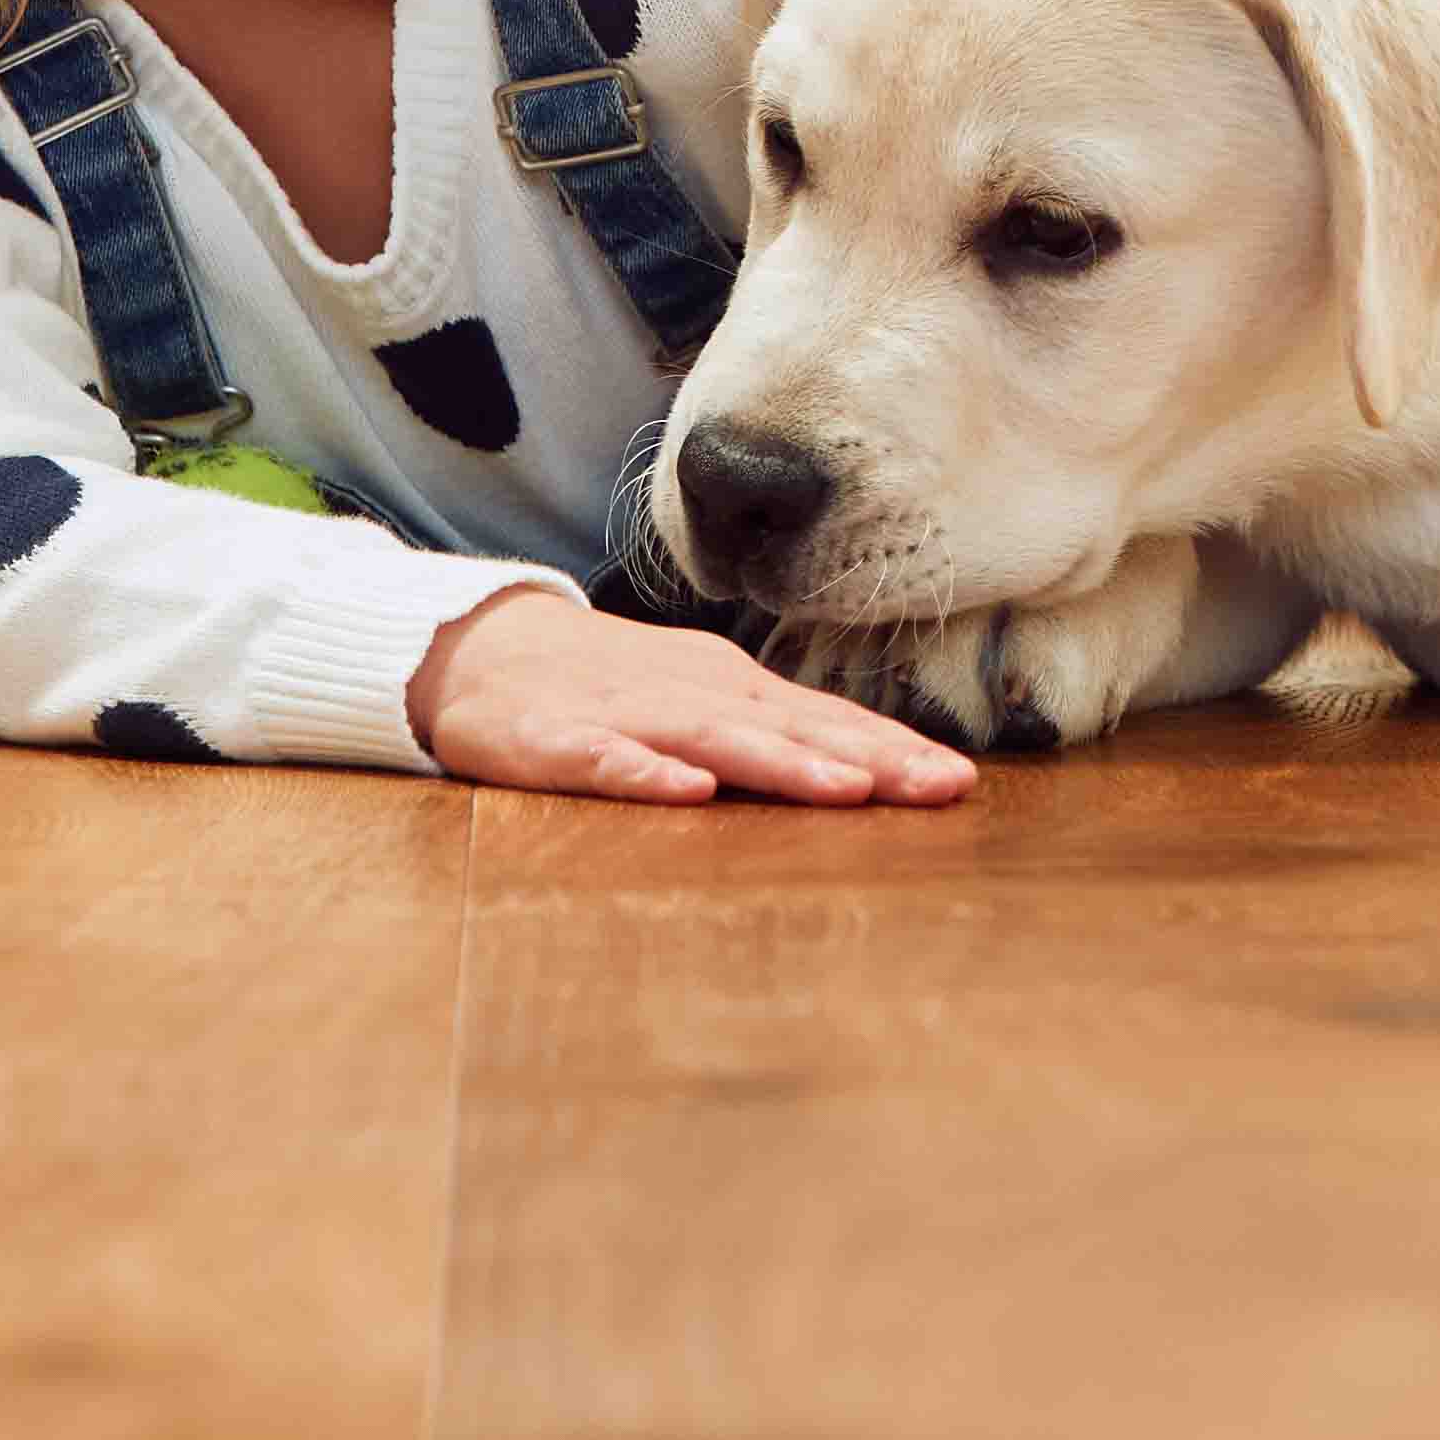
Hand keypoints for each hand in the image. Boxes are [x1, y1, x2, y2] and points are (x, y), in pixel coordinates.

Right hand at [406, 581, 974, 804]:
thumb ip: (773, 731)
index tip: (959, 783)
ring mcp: (625, 712)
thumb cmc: (610, 684)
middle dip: (869, 760)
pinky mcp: (553, 739)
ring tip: (847, 791)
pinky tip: (688, 789)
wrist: (480, 649)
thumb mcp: (701, 698)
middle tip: (939, 789)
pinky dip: (646, 773)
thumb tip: (869, 766)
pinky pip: (604, 759)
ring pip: (714, 737)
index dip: (893, 751)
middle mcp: (692, 692)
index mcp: (731, 687)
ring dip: (783, 764)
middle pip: (791, 728)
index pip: (825, 721)